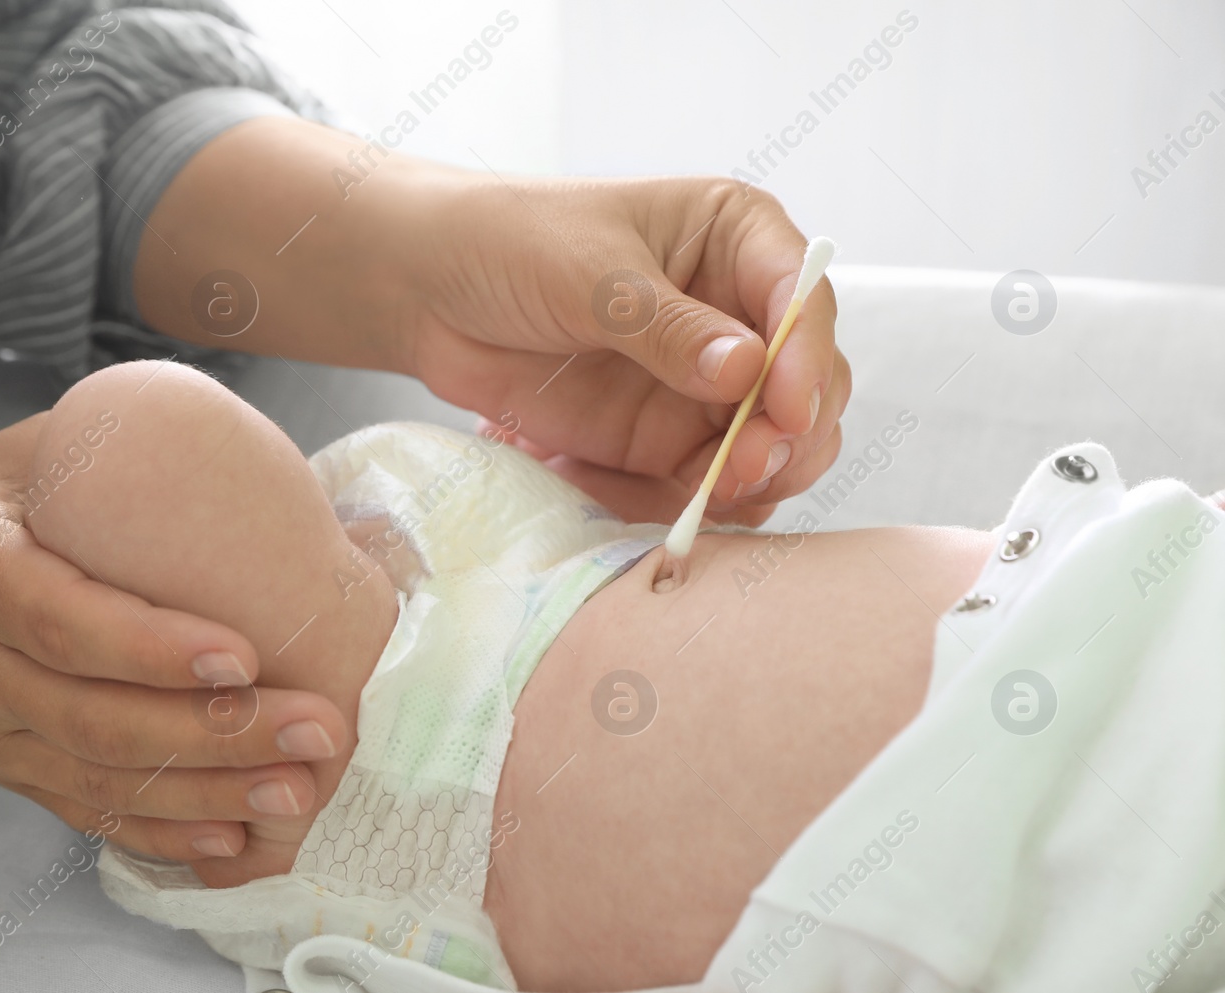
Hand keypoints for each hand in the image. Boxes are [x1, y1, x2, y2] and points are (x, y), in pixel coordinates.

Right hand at [0, 414, 347, 859]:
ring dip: (206, 794)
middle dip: (216, 734)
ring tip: (297, 790)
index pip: (60, 621)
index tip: (242, 654)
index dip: (149, 648)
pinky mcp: (6, 772)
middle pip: (95, 718)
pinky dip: (159, 836)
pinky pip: (84, 814)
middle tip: (319, 727)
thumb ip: (118, 455)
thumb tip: (261, 472)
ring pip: (99, 780)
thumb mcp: (18, 456)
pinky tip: (231, 842)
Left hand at [134, 117, 843, 524]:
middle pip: (805, 387)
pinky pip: (703, 487)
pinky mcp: (663, 439)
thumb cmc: (510, 242)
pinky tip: (659, 513)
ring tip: (707, 499)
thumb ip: (668, 327)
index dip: (805, 359)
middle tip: (744, 469)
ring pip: (768, 449)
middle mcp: (737, 314)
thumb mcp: (590, 273)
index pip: (803, 300)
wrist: (428, 290)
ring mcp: (703, 384)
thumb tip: (748, 371)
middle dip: (787, 434)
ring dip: (749, 482)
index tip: (786, 410)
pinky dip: (690, 508)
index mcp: (737, 239)